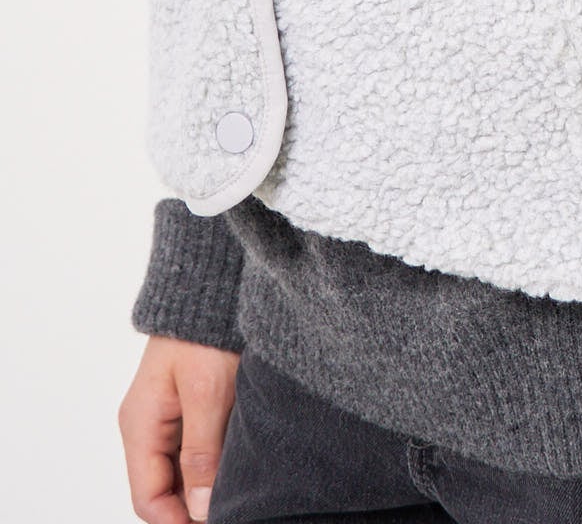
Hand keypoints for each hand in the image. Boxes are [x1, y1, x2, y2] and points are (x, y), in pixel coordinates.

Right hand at [119, 335, 239, 522]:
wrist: (213, 284)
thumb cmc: (205, 330)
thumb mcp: (207, 393)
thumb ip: (201, 452)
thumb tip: (198, 509)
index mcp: (141, 425)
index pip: (148, 499)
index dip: (177, 522)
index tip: (216, 523)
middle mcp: (147, 424)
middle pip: (163, 488)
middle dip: (192, 506)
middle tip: (233, 509)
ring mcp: (166, 414)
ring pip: (179, 470)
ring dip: (203, 483)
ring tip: (239, 490)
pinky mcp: (186, 404)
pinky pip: (192, 447)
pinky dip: (211, 461)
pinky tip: (235, 463)